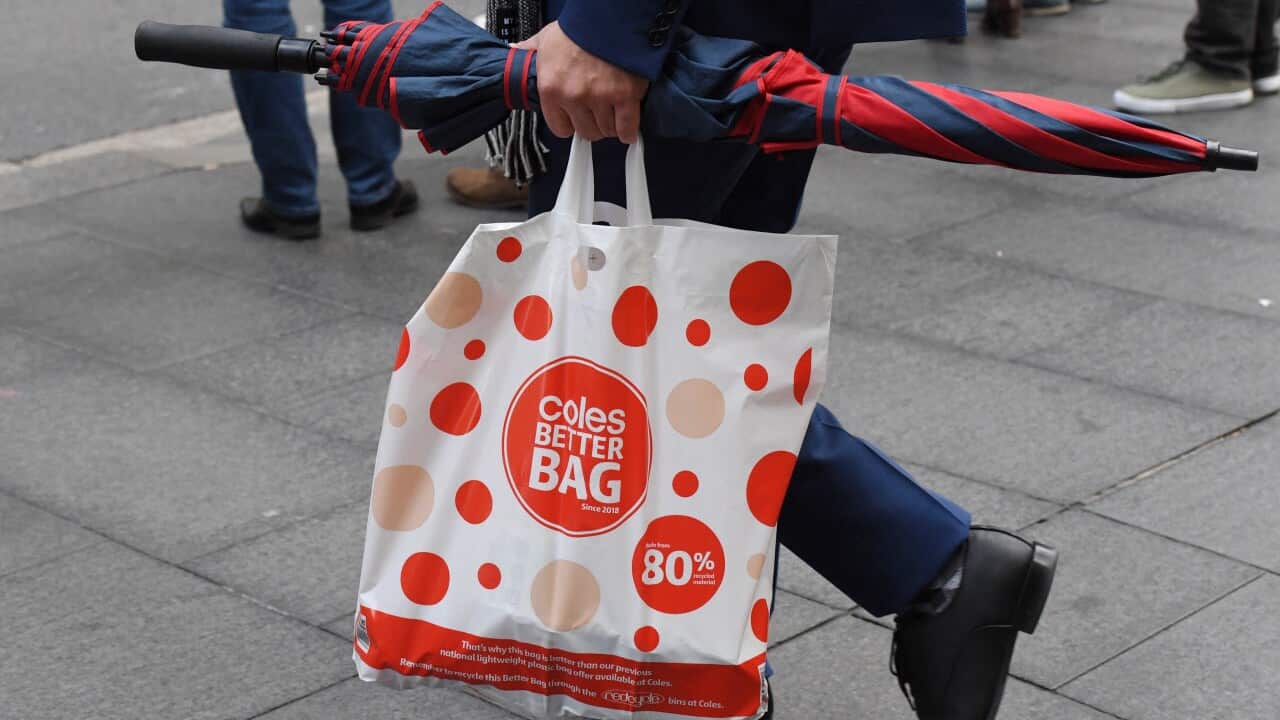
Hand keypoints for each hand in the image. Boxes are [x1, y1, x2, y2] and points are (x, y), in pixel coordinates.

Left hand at [516, 22, 648, 143]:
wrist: (608, 16)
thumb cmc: (578, 28)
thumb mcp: (545, 38)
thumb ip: (530, 50)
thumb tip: (515, 51)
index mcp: (551, 88)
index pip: (559, 128)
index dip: (570, 124)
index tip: (575, 118)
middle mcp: (573, 97)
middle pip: (586, 131)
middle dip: (591, 124)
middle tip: (596, 112)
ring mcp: (600, 98)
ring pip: (606, 130)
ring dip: (610, 124)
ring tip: (611, 112)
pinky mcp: (625, 96)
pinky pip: (627, 128)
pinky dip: (628, 130)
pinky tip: (627, 127)